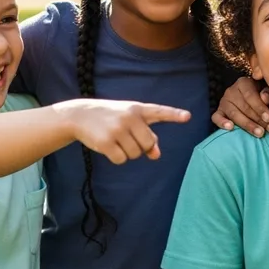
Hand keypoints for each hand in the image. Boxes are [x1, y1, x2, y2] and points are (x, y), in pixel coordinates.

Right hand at [57, 100, 190, 162]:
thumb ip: (148, 135)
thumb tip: (156, 154)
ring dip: (128, 153)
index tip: (188, 116)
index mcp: (138, 109)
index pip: (160, 112)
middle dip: (141, 146)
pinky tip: (108, 147)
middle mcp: (129, 117)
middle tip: (127, 138)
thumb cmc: (112, 118)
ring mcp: (116, 129)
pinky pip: (121, 160)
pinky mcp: (105, 141)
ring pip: (135, 154)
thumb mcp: (131, 120)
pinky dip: (117, 158)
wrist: (80, 114)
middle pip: (148, 143)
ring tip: (116, 140)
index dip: (174, 115)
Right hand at [211, 77, 268, 136]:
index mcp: (243, 83)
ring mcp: (223, 102)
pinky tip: (230, 128)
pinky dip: (222, 123)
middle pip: (244, 106)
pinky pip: (216, 117)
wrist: (251, 100)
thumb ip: (268, 94)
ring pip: (233, 114)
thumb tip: (265, 98)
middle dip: (258, 119)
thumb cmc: (262, 96)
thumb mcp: (268, 92)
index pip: (250, 95)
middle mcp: (231, 91)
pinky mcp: (218, 112)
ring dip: (247, 124)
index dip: (260, 107)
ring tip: (259, 133)